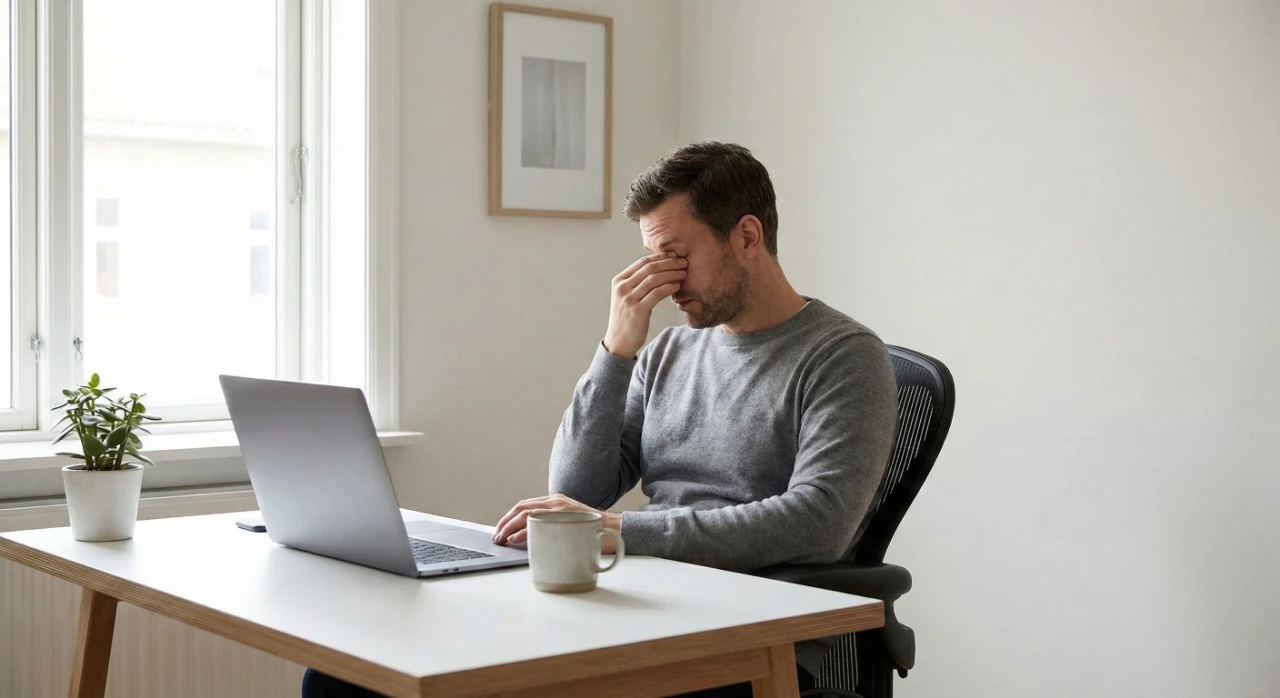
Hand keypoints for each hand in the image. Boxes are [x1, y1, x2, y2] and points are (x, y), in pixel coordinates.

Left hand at [492, 494, 621, 551]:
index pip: (525, 506)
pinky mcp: (564, 517)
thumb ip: (552, 527)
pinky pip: (538, 521)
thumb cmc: (593, 533)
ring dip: (509, 526)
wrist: (617, 530)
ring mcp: (560, 508)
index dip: (509, 518)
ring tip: (501, 538)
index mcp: (556, 503)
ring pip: (526, 513)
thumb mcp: (569, 525)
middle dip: (504, 522)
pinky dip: (522, 531)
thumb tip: (530, 541)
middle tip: (496, 536)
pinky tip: (515, 539)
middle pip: (521, 507)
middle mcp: (555, 502)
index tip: (501, 530)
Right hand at [602, 253, 687, 358]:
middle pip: (649, 268)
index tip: (674, 255)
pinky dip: (668, 287)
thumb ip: (636, 283)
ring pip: (654, 279)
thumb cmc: (627, 318)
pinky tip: (677, 286)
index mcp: (619, 281)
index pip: (642, 262)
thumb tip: (658, 267)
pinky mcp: (637, 310)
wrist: (619, 341)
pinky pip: (656, 294)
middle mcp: (622, 288)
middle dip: (668, 263)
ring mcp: (628, 299)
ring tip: (683, 273)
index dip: (660, 257)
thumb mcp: (626, 296)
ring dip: (671, 274)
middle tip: (683, 262)